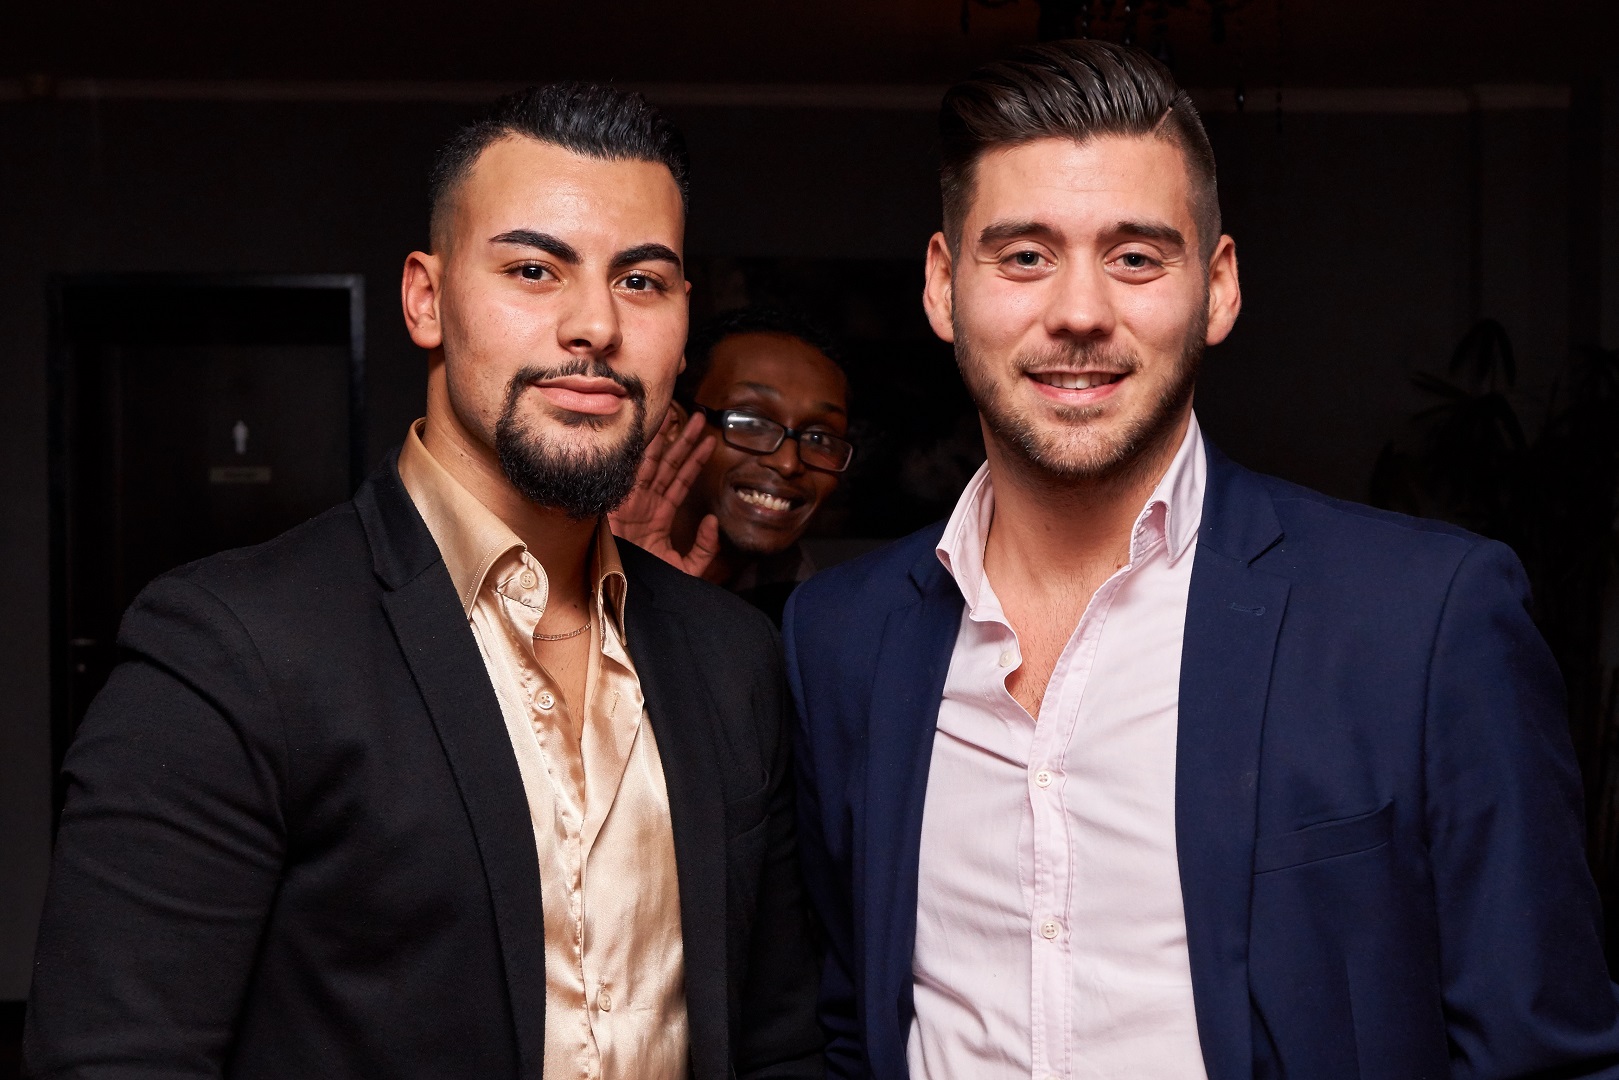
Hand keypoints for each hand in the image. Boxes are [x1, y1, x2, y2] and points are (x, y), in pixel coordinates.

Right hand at [610, 410, 721, 577]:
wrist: (618, 591)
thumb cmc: (649, 583)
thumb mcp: (685, 569)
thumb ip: (704, 548)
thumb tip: (714, 520)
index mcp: (660, 515)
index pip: (683, 481)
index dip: (696, 460)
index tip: (711, 441)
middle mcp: (646, 502)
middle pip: (670, 464)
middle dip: (686, 441)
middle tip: (701, 418)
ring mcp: (632, 499)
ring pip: (653, 462)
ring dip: (667, 439)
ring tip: (682, 416)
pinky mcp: (619, 500)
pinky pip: (631, 470)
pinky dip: (639, 451)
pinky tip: (649, 431)